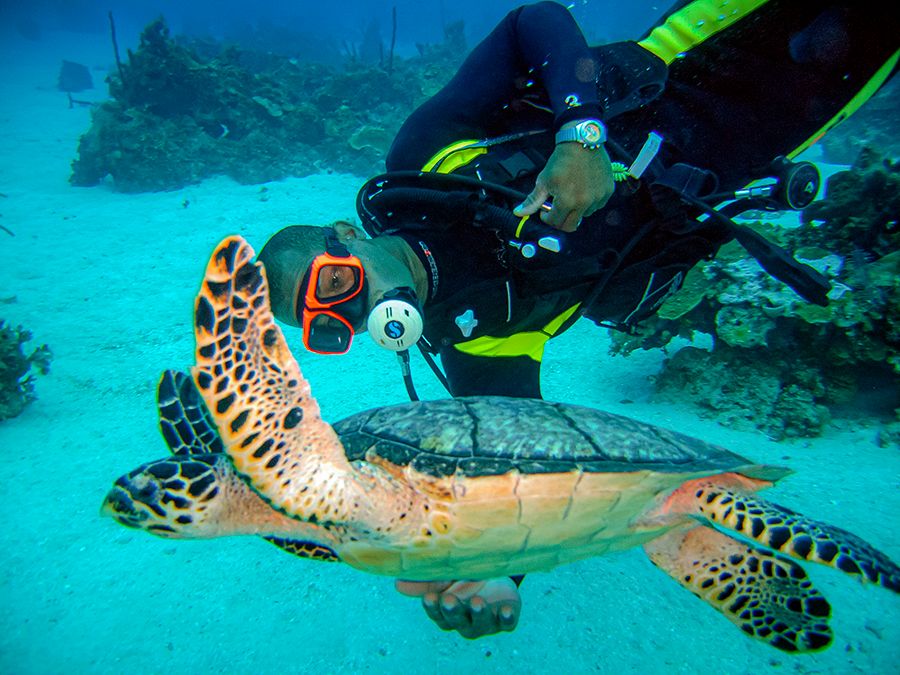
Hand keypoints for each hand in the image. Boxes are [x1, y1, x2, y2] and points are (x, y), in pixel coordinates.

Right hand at [395, 578, 521, 638]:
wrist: (494, 573)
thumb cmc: (463, 575)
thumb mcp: (445, 573)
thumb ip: (426, 578)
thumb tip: (398, 583)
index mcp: (446, 612)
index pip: (437, 613)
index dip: (433, 607)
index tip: (429, 596)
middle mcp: (465, 621)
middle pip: (457, 621)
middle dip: (453, 611)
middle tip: (450, 600)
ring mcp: (486, 622)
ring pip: (481, 623)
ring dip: (479, 615)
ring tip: (478, 602)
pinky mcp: (506, 618)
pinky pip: (507, 623)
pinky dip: (507, 618)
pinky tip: (506, 610)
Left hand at [513, 140, 614, 231]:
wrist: (581, 142)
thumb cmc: (561, 160)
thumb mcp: (544, 181)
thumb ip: (533, 200)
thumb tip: (519, 212)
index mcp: (567, 202)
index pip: (556, 223)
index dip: (548, 219)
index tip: (546, 212)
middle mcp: (585, 203)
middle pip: (571, 226)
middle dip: (561, 220)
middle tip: (557, 209)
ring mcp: (598, 197)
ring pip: (585, 215)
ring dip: (576, 210)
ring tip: (571, 195)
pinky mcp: (608, 191)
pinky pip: (597, 205)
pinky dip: (589, 202)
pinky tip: (583, 190)